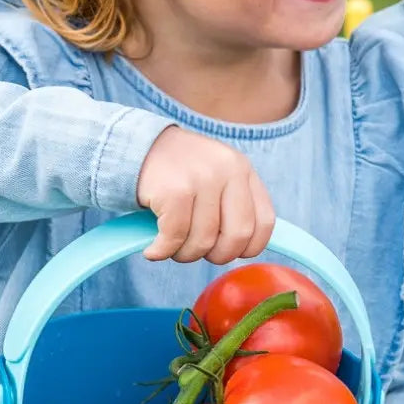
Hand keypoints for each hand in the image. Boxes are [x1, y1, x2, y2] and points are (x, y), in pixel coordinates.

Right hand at [136, 126, 274, 263]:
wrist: (138, 148)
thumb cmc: (181, 173)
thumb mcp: (217, 177)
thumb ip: (234, 206)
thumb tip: (244, 249)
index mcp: (243, 169)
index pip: (264, 222)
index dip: (249, 247)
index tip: (229, 251)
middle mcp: (228, 170)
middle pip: (237, 236)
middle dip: (217, 255)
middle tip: (197, 252)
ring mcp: (202, 179)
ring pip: (204, 241)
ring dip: (184, 254)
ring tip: (171, 245)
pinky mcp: (174, 190)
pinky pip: (175, 237)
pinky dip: (162, 251)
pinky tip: (154, 249)